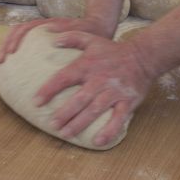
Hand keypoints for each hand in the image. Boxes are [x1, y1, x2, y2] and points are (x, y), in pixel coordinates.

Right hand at [0, 16, 109, 64]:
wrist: (98, 27)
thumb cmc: (89, 31)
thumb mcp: (80, 31)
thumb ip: (68, 30)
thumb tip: (51, 29)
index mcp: (48, 25)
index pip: (24, 29)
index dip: (13, 40)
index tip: (7, 54)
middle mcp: (43, 28)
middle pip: (17, 32)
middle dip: (6, 45)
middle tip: (0, 62)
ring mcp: (43, 34)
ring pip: (20, 38)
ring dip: (10, 49)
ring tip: (4, 64)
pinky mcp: (46, 42)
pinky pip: (29, 46)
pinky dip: (20, 54)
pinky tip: (18, 68)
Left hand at [35, 32, 152, 147]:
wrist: (143, 56)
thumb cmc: (113, 50)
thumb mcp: (92, 39)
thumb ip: (72, 37)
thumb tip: (52, 39)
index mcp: (88, 65)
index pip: (64, 77)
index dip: (49, 89)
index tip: (36, 101)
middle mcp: (99, 79)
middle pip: (79, 99)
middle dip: (64, 113)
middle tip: (51, 125)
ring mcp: (114, 91)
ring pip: (95, 110)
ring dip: (80, 123)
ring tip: (66, 134)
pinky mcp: (127, 101)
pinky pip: (118, 118)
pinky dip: (109, 130)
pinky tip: (98, 141)